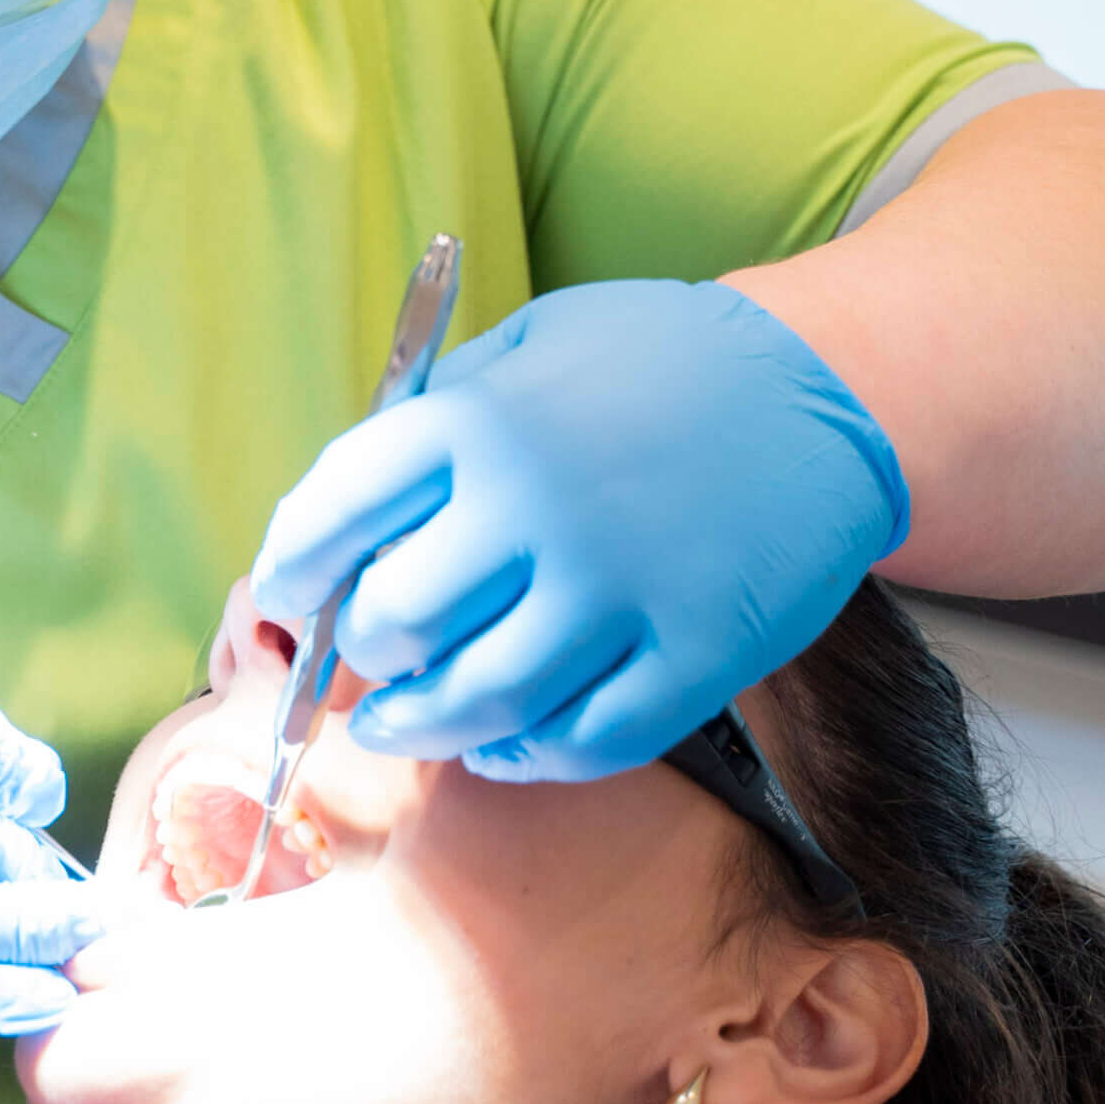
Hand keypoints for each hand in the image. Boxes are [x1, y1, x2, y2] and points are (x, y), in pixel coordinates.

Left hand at [248, 281, 907, 778]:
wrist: (820, 387)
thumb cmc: (655, 362)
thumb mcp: (528, 346)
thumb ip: (435, 423)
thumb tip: (341, 523)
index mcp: (478, 422)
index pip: (334, 513)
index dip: (291, 568)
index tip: (284, 594)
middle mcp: (536, 508)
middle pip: (395, 623)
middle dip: (359, 653)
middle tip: (365, 656)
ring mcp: (620, 589)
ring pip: (477, 704)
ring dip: (420, 727)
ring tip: (400, 724)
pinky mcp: (696, 654)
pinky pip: (584, 741)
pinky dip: (527, 757)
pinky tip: (504, 742)